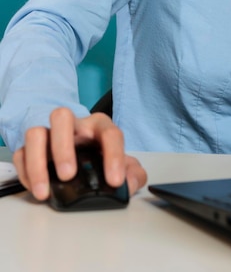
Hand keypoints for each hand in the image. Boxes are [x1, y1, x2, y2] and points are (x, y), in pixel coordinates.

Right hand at [13, 107, 147, 200]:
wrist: (77, 150)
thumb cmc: (98, 155)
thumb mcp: (121, 164)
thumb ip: (133, 173)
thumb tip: (130, 183)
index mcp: (98, 126)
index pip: (109, 133)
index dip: (114, 156)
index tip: (114, 181)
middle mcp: (72, 126)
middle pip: (62, 117)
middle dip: (63, 146)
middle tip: (69, 175)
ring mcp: (49, 135)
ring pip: (36, 132)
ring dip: (38, 160)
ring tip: (45, 189)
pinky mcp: (30, 148)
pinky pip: (22, 153)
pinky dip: (26, 173)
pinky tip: (36, 189)